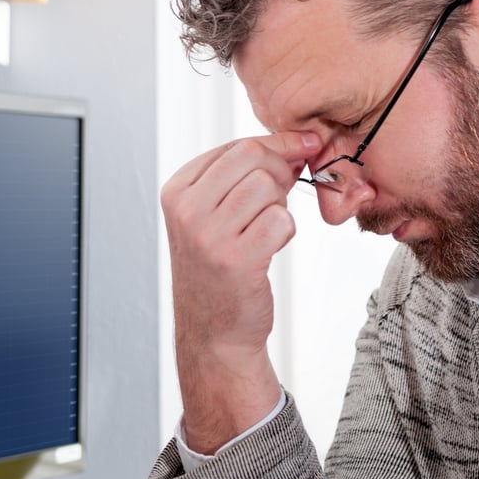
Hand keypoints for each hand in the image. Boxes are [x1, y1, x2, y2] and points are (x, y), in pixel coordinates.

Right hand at [160, 131, 321, 452]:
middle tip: (286, 191)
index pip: (235, 146)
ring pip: (268, 187)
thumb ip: (242, 178)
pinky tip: (269, 248)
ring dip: (280, 206)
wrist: (214, 333)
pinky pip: (281, 220)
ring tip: (266, 230)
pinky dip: (285, 232)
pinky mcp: (236, 259)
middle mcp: (186, 210)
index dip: (276, 145)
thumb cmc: (219, 271)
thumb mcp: (212, 216)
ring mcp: (208, 235)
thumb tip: (295, 145)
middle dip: (282, 169)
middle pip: (253, 158)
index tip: (301, 147)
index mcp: (177, 192)